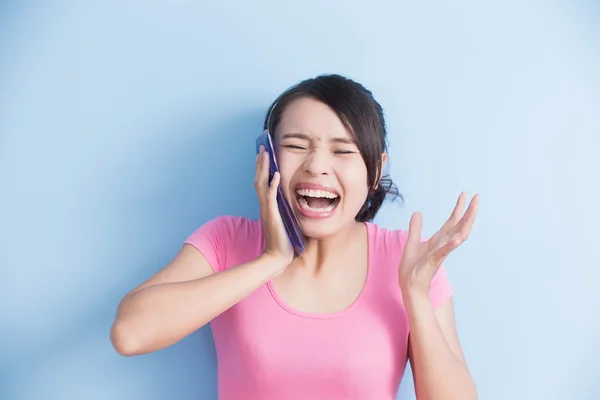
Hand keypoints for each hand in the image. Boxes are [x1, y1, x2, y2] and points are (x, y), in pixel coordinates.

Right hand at [254, 145, 293, 272]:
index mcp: (268, 207)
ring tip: (265, 154)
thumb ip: (289, 210)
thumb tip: (299, 202)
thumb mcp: (287, 222)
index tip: (265, 155)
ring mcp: (267, 210)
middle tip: (262, 147)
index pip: (263, 183)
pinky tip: (276, 175)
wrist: (278, 258)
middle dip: (261, 163)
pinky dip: (272, 185)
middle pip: (259, 179)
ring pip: (262, 184)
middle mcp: (265, 206)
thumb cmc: (285, 242)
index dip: (263, 169)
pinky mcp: (272, 216)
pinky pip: (270, 197)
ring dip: (263, 168)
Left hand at [398, 192, 479, 299]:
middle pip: (460, 226)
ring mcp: (440, 253)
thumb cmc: (413, 267)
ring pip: (457, 237)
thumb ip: (416, 228)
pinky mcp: (433, 261)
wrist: (409, 285)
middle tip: (478, 197)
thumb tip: (418, 212)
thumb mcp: (412, 242)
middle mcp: (443, 245)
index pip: (452, 221)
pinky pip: (444, 252)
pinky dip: (451, 245)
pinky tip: (457, 238)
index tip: (466, 194)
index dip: (459, 208)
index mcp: (439, 240)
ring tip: (473, 211)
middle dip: (469, 212)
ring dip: (465, 224)